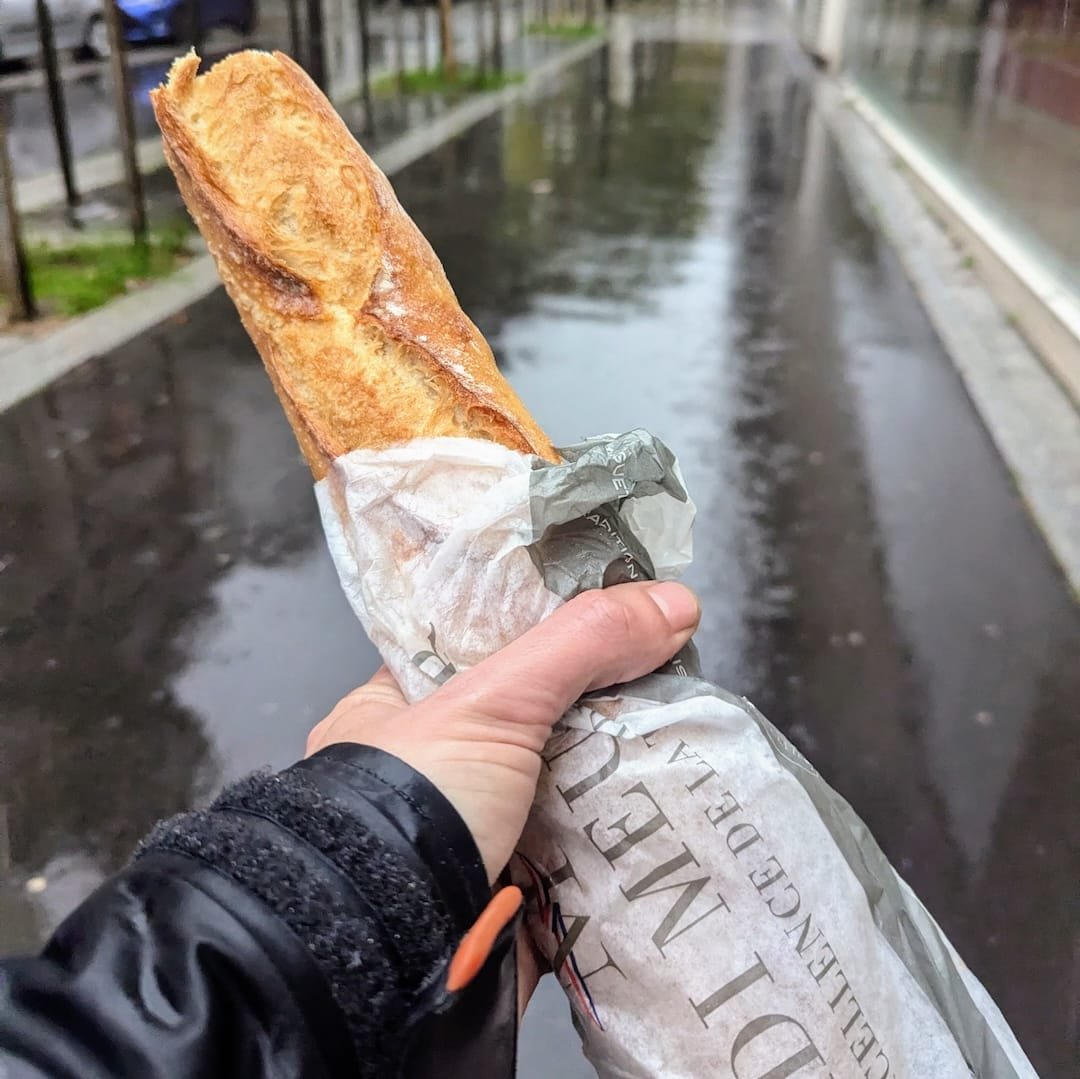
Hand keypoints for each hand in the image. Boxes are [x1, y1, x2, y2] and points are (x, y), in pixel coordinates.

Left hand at [306, 581, 699, 883]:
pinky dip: (630, 836)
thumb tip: (672, 603)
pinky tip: (682, 809)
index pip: (492, 639)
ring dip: (628, 773)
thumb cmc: (405, 812)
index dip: (557, 622)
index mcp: (410, 703)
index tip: (624, 611)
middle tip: (676, 676)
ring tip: (697, 739)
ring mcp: (485, 825)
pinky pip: (589, 847)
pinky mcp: (523, 884)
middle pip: (545, 713)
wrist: (393, 960)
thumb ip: (579, 643)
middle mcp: (446, 764)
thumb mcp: (490, 702)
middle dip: (609, 704)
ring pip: (573, 781)